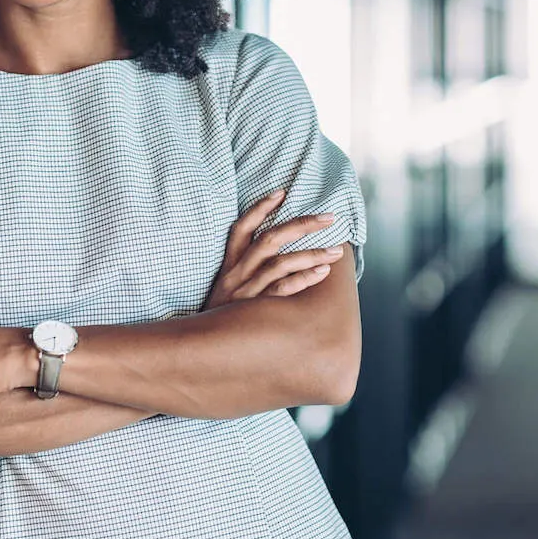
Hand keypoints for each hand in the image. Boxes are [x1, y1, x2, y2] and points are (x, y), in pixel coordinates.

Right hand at [204, 188, 344, 309]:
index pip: (241, 228)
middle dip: (302, 225)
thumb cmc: (222, 317)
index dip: (260, 208)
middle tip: (329, 217)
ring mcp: (245, 291)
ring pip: (280, 263)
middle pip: (269, 239)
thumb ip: (244, 272)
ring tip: (336, 251)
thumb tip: (278, 256)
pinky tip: (322, 272)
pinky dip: (303, 278)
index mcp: (229, 265)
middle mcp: (236, 273)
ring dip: (311, 253)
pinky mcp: (253, 309)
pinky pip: (281, 289)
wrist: (201, 346)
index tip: (282, 192)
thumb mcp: (225, 289)